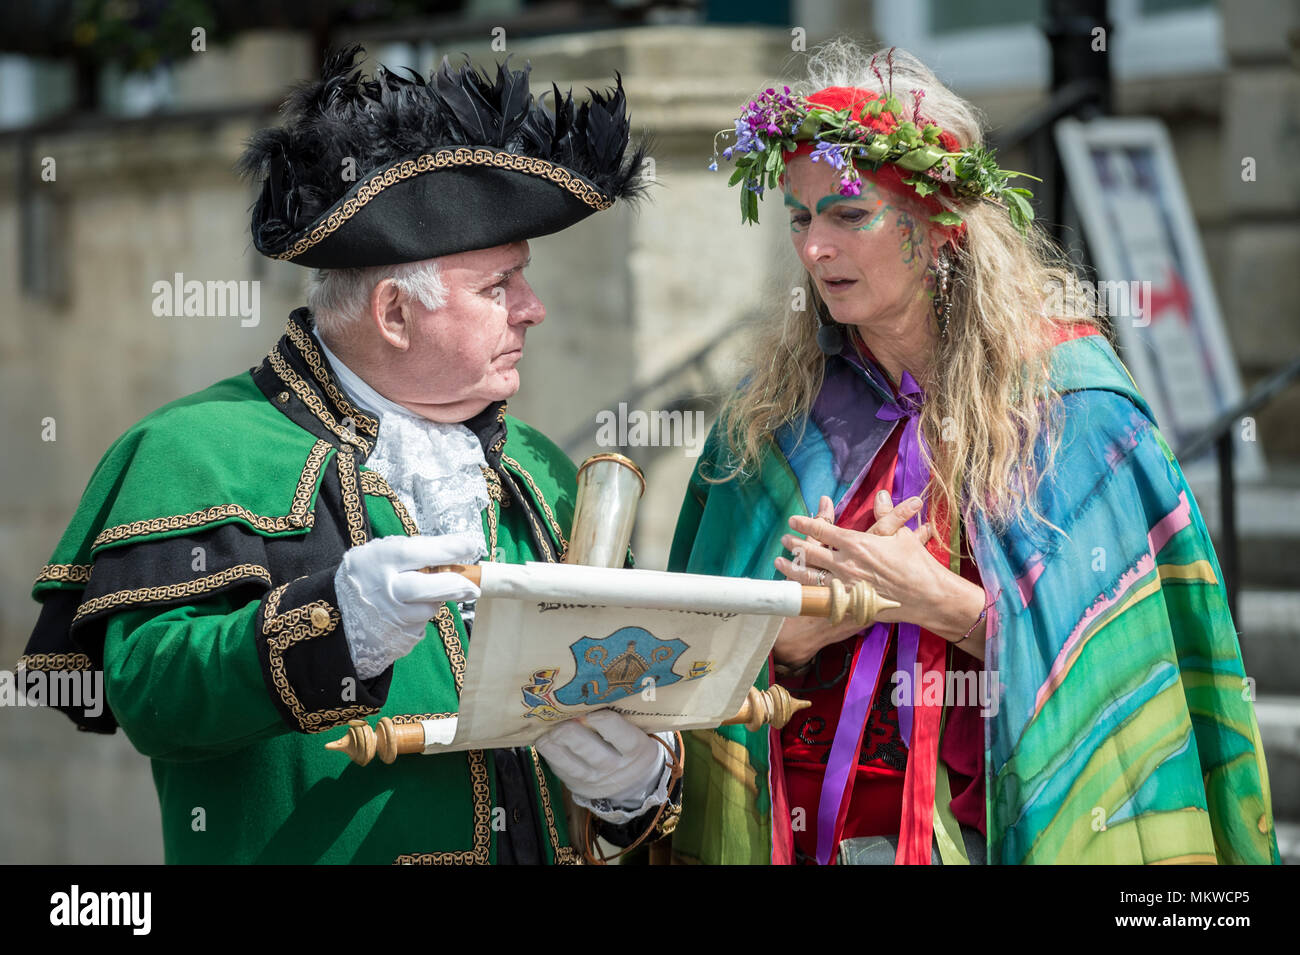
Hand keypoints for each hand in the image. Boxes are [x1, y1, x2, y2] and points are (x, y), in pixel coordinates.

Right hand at [334, 533, 481, 679]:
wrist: (336, 615)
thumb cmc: (368, 576)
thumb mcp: (380, 554)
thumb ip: (413, 552)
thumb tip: (455, 550)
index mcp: (379, 560)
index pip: (419, 552)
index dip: (448, 549)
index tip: (470, 546)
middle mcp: (385, 589)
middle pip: (429, 588)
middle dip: (456, 585)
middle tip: (473, 585)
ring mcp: (390, 616)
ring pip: (429, 609)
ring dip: (436, 601)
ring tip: (422, 594)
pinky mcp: (396, 638)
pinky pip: (420, 625)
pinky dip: (421, 616)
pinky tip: (407, 610)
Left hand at [535, 710, 667, 811]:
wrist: (633, 785)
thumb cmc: (631, 745)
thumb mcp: (640, 733)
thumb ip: (624, 716)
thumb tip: (597, 686)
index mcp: (637, 750)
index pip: (623, 737)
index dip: (605, 721)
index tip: (590, 709)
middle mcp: (615, 767)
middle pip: (591, 751)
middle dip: (571, 732)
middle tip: (559, 714)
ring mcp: (594, 780)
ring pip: (571, 765)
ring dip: (555, 744)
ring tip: (547, 728)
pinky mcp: (576, 785)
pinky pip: (559, 769)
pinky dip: (550, 753)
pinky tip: (544, 739)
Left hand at [774, 492, 986, 656]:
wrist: (927, 596)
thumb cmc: (916, 564)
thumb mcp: (901, 534)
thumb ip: (886, 514)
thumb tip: (881, 494)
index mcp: (856, 544)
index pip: (823, 530)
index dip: (805, 523)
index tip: (793, 520)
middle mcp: (846, 564)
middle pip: (811, 553)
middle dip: (794, 545)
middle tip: (784, 540)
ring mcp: (846, 586)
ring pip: (810, 577)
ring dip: (792, 568)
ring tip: (779, 563)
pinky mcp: (850, 604)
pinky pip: (821, 597)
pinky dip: (806, 592)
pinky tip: (797, 590)